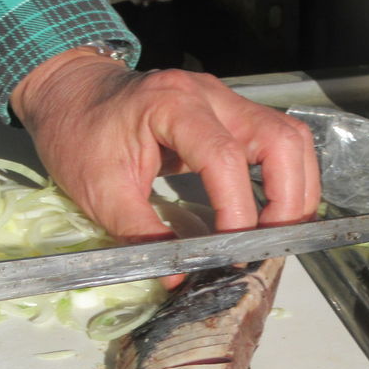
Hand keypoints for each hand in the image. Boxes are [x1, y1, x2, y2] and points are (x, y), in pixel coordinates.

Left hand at [10, 50, 320, 240]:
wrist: (72, 91)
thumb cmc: (78, 134)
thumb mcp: (98, 190)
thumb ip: (140, 234)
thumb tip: (179, 277)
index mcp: (172, 104)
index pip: (224, 158)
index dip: (237, 211)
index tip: (231, 254)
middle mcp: (211, 96)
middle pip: (281, 140)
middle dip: (288, 200)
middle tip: (270, 246)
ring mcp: (227, 101)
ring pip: (291, 139)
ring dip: (297, 189)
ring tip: (279, 235)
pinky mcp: (232, 115)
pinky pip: (279, 142)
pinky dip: (287, 179)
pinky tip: (274, 212)